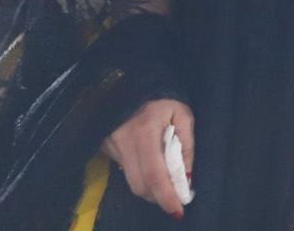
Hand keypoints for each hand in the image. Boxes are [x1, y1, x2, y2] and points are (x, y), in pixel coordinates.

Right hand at [103, 98, 194, 216]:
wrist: (131, 83)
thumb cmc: (162, 98)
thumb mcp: (182, 114)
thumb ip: (187, 144)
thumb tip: (187, 176)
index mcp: (144, 132)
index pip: (154, 174)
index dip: (166, 196)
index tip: (178, 211)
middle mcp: (124, 142)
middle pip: (140, 185)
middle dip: (159, 197)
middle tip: (175, 198)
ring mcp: (111, 146)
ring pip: (131, 182)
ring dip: (150, 189)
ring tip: (165, 184)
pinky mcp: (105, 148)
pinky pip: (125, 171)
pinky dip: (140, 176)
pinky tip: (150, 168)